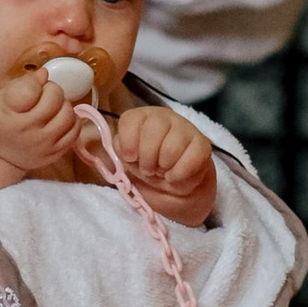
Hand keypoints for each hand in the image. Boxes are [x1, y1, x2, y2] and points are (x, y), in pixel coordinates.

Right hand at [0, 67, 83, 176]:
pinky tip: (58, 119)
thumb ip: (22, 84)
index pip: (32, 89)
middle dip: (50, 90)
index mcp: (9, 116)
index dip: (35, 82)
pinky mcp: (56, 153)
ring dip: (62, 105)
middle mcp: (29, 133)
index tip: (31, 86)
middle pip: (55, 97)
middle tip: (42, 95)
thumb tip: (44, 74)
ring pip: (69, 113)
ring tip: (51, 108)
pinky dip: (70, 120)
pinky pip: (75, 130)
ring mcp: (44, 145)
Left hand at [112, 105, 215, 226]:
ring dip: (163, 169)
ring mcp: (185, 128)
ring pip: (170, 149)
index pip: (130, 120)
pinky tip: (175, 177)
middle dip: (147, 160)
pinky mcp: (202, 144)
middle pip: (152, 132)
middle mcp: (163, 117)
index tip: (131, 158)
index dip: (129, 143)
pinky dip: (179, 176)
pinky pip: (190, 160)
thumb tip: (104, 145)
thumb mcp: (126, 163)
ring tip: (163, 172)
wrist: (173, 188)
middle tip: (149, 169)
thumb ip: (116, 152)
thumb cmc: (146, 171)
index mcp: (140, 118)